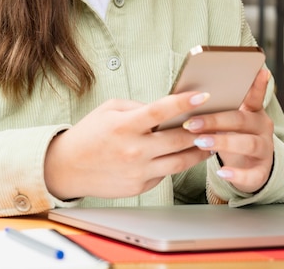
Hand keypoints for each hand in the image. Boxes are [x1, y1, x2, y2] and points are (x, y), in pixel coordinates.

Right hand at [44, 91, 210, 199]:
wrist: (68, 167)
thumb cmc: (89, 133)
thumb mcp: (109, 109)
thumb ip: (138, 107)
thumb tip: (166, 110)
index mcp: (124, 126)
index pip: (161, 111)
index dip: (184, 103)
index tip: (204, 96)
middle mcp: (133, 150)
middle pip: (178, 139)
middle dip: (200, 129)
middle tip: (215, 120)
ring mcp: (138, 172)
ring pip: (180, 161)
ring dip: (198, 151)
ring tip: (210, 141)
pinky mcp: (139, 187)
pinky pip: (165, 173)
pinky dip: (176, 163)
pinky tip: (184, 154)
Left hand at [182, 68, 273, 193]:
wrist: (247, 168)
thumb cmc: (229, 137)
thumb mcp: (225, 122)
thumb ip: (215, 109)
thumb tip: (186, 97)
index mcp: (253, 111)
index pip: (255, 96)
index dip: (258, 84)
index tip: (260, 70)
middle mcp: (262, 127)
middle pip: (241, 119)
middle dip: (215, 120)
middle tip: (191, 123)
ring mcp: (264, 150)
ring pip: (248, 144)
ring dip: (223, 142)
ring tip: (201, 143)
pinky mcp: (261, 172)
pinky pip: (252, 174)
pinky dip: (237, 174)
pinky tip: (221, 172)